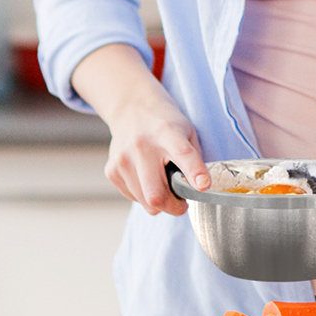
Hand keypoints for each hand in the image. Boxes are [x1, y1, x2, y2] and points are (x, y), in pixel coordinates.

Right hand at [72, 43, 210, 214]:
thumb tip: (197, 189)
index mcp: (167, 133)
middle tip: (182, 205)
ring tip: (165, 185)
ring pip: (145, 201)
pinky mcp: (111, 170)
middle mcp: (142, 146)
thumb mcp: (187, 131)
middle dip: (173, 207)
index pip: (183, 154)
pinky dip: (144, 195)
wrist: (131, 108)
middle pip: (156, 193)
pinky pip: (133, 197)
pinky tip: (148, 178)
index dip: (194, 173)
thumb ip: (194, 158)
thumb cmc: (165, 123)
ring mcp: (123, 159)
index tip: (203, 186)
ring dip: (160, 202)